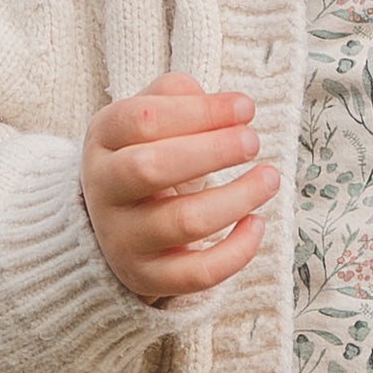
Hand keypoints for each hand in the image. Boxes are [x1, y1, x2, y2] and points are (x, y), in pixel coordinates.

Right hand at [80, 86, 272, 305]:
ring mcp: (122, 238)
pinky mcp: (146, 276)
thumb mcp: (148, 118)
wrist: (112, 222)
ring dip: (237, 198)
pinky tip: (256, 223)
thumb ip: (177, 96)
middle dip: (212, 152)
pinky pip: (197, 273)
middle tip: (252, 142)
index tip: (246, 108)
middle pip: (151, 169)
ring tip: (269, 178)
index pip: (143, 119)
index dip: (200, 112)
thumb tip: (225, 106)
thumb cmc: (145, 154)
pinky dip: (237, 251)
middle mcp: (103, 189)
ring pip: (183, 222)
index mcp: (103, 140)